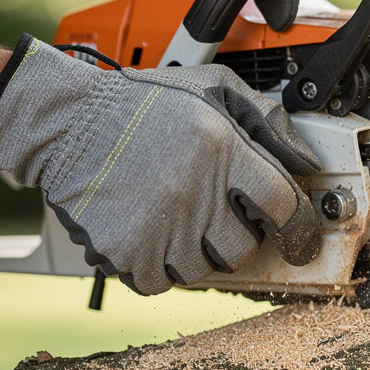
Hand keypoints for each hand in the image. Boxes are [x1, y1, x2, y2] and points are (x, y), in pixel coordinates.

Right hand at [0, 35, 321, 294]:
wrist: (64, 121)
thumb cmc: (141, 105)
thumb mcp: (213, 87)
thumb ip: (266, 120)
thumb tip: (305, 160)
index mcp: (222, 150)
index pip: (283, 206)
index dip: (298, 226)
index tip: (298, 236)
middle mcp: (194, 192)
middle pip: (243, 248)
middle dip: (236, 236)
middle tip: (215, 213)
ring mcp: (158, 227)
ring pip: (204, 271)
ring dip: (196, 252)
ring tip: (175, 215)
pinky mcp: (125, 251)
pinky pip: (161, 282)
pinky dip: (158, 267)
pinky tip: (150, 232)